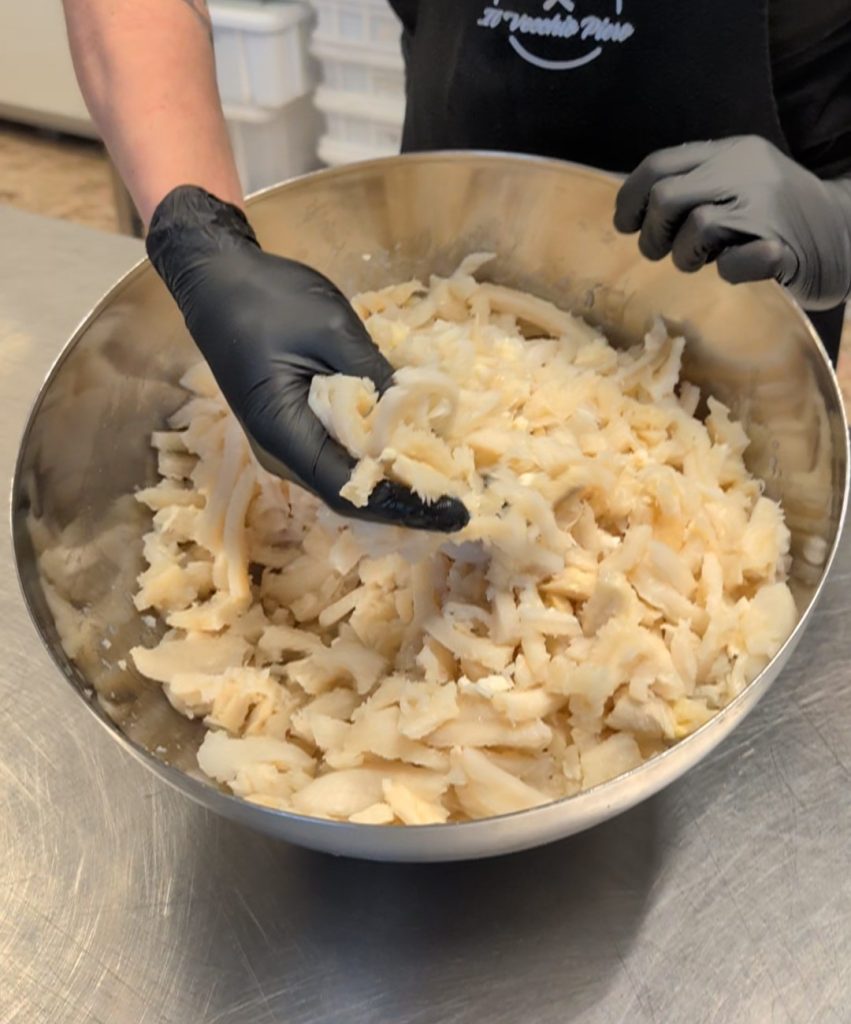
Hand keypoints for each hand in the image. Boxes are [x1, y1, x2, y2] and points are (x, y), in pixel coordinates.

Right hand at [146, 186, 467, 531]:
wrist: (219, 284)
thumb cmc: (268, 300)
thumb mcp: (331, 328)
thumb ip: (374, 376)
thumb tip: (420, 418)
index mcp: (283, 434)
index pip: (349, 490)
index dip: (404, 506)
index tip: (454, 509)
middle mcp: (281, 455)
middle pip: (350, 496)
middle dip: (406, 504)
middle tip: (459, 505)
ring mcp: (286, 447)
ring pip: (346, 483)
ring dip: (394, 486)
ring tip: (445, 485)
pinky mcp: (296, 433)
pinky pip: (341, 459)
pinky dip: (379, 462)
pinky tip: (414, 454)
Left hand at [614, 136, 850, 310]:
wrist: (847, 232)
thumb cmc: (778, 215)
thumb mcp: (736, 181)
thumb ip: (692, 185)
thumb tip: (632, 207)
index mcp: (730, 153)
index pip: (658, 165)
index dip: (630, 199)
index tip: (626, 225)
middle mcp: (747, 172)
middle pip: (666, 197)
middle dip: (653, 234)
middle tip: (662, 252)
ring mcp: (767, 208)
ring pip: (695, 228)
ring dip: (684, 257)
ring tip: (701, 262)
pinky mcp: (783, 249)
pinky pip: (733, 263)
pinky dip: (726, 271)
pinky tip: (734, 268)